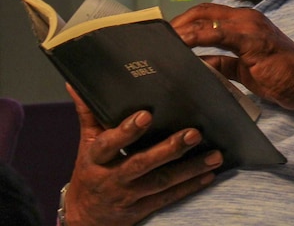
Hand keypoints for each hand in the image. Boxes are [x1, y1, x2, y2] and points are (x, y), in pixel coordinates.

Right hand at [63, 85, 222, 225]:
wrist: (85, 218)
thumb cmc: (90, 172)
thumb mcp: (85, 143)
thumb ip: (89, 114)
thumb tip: (77, 83)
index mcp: (96, 158)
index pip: (108, 144)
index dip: (126, 131)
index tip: (146, 115)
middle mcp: (113, 177)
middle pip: (141, 163)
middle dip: (168, 149)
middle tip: (193, 133)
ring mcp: (129, 195)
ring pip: (161, 182)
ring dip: (190, 169)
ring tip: (215, 156)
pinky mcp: (143, 208)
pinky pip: (168, 198)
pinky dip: (190, 186)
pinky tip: (209, 175)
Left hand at [171, 3, 293, 110]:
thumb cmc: (281, 76)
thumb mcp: (243, 69)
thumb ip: (221, 63)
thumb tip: (195, 65)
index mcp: (245, 21)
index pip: (207, 14)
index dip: (184, 22)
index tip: (163, 36)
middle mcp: (245, 18)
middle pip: (201, 12)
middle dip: (176, 25)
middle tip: (156, 41)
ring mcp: (248, 26)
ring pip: (205, 20)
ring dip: (180, 31)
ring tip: (160, 45)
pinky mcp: (251, 40)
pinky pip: (216, 35)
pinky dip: (195, 39)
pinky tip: (180, 49)